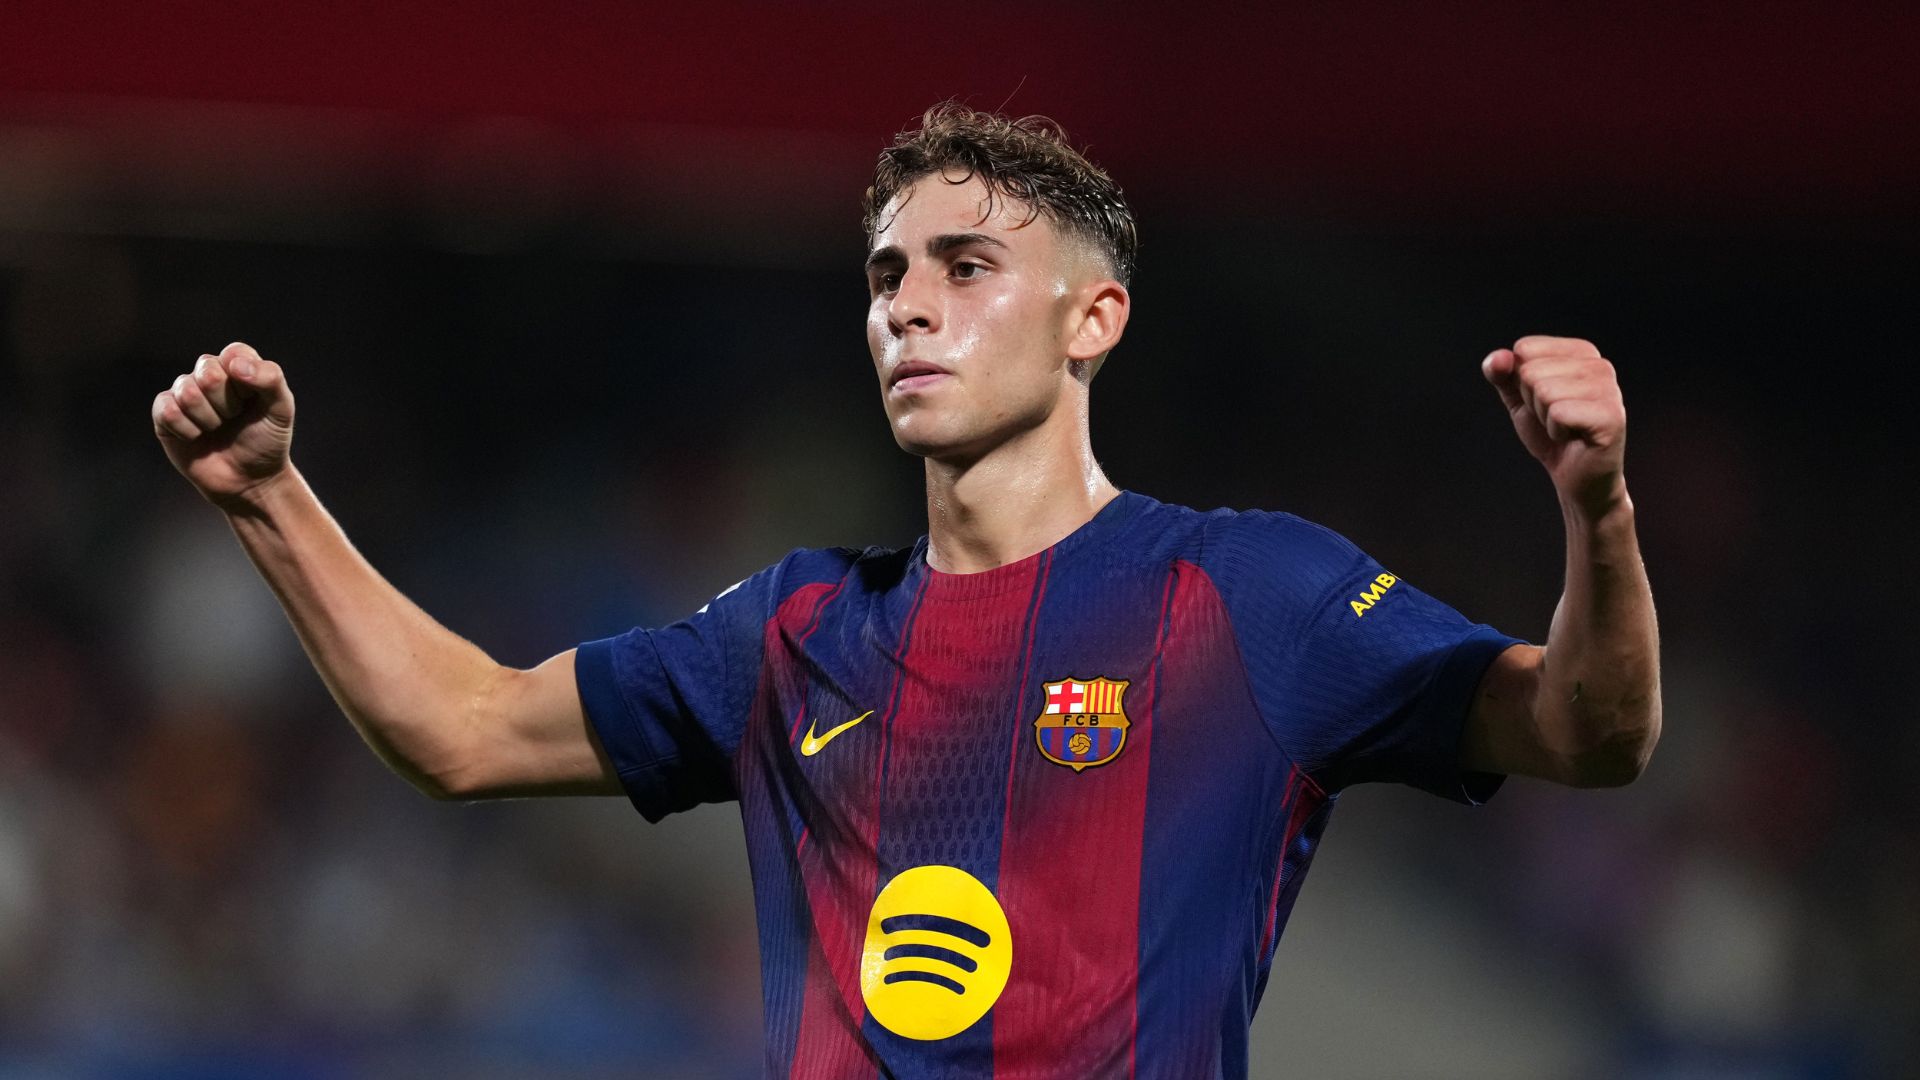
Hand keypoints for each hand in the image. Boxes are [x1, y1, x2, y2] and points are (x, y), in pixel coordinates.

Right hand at [152, 342, 295, 510]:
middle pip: (208, 370)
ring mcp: (185, 392)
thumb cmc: (267, 441)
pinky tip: (197, 437)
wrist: (249, 479)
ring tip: (217, 429)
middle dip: (227, 403)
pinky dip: (187, 430)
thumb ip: (270, 378)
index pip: (234, 353)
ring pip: (187, 391)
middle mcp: (209, 374)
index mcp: (238, 366)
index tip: (253, 400)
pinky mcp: (164, 414)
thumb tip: (234, 364)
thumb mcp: (281, 409)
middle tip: (234, 418)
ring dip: (208, 419)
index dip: (245, 380)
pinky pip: (167, 410)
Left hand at [1482, 335, 1627, 519]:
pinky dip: (1555, 432)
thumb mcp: (1519, 400)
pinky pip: (1558, 413)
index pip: (1525, 349)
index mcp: (1581, 352)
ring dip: (1544, 419)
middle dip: (1533, 403)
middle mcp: (1600, 365)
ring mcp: (1610, 389)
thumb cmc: (1551, 435)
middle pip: (1531, 371)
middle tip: (1555, 421)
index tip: (1545, 402)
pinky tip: (1573, 438)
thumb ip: (1503, 375)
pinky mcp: (1611, 416)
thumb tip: (1498, 357)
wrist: (1575, 478)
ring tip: (1565, 429)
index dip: (1522, 382)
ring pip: (1544, 391)